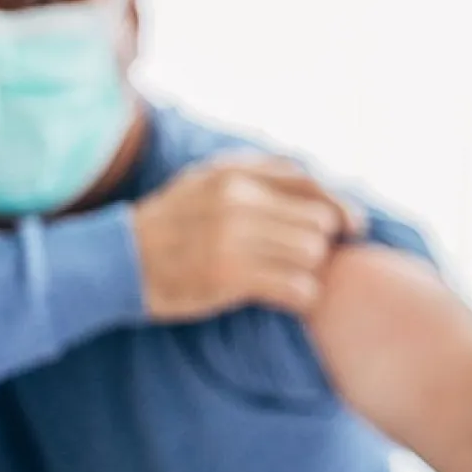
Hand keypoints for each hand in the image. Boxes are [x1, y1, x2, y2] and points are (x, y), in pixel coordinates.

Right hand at [132, 154, 365, 321]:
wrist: (117, 261)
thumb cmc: (173, 222)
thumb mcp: (208, 180)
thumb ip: (259, 175)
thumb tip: (317, 184)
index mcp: (236, 173)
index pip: (311, 185)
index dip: (341, 207)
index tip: (354, 227)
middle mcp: (237, 200)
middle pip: (318, 222)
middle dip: (320, 243)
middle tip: (306, 259)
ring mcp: (233, 237)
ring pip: (312, 254)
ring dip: (311, 270)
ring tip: (292, 277)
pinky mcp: (230, 276)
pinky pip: (296, 287)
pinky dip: (303, 296)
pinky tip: (292, 298)